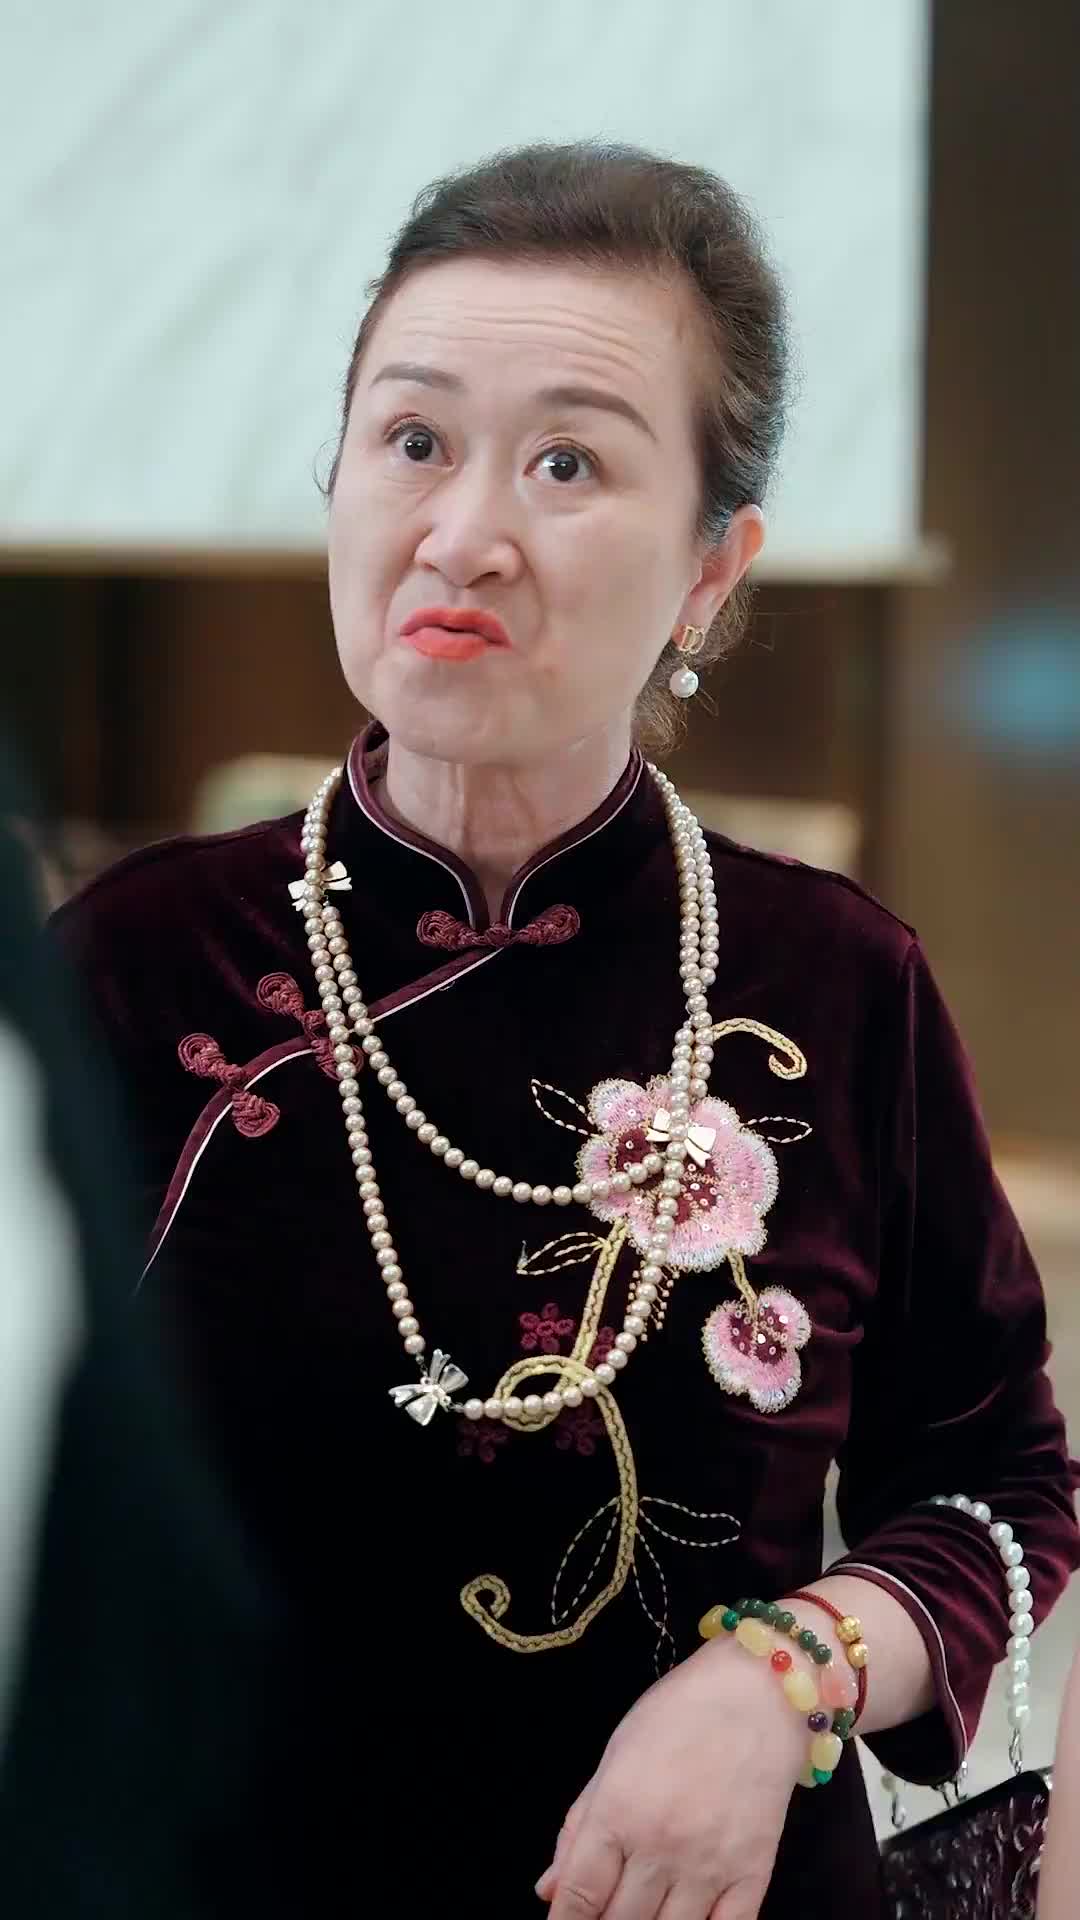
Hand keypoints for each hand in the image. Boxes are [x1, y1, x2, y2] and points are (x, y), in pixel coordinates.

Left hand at [535, 1636, 806, 1918]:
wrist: (760, 1691)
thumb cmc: (679, 1713)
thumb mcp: (617, 1754)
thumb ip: (581, 1824)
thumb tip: (549, 1890)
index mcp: (618, 1810)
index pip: (579, 1896)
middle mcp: (659, 1846)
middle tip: (606, 1910)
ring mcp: (709, 1866)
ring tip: (643, 1913)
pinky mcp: (753, 1874)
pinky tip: (686, 1919)